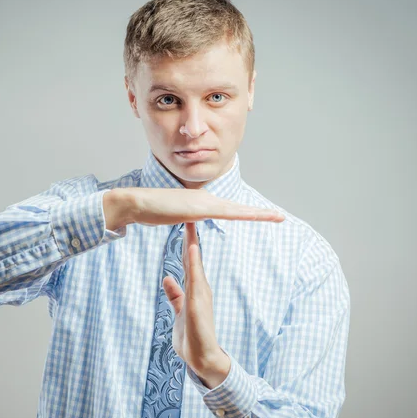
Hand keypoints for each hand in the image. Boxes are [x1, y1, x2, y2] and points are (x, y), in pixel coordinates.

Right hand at [127, 187, 284, 226]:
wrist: (136, 203)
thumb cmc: (150, 210)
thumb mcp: (171, 214)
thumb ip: (181, 215)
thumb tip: (184, 217)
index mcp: (201, 203)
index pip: (228, 210)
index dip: (245, 212)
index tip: (261, 216)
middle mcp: (206, 200)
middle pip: (238, 208)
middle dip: (259, 213)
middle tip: (280, 216)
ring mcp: (203, 203)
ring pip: (237, 209)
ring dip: (258, 214)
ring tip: (277, 216)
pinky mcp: (199, 208)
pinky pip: (226, 212)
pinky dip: (243, 213)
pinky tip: (256, 215)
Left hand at [163, 221, 226, 378]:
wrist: (202, 359)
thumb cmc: (192, 337)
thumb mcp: (180, 310)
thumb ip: (175, 295)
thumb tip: (167, 279)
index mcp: (195, 288)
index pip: (189, 259)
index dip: (185, 241)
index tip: (183, 222)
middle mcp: (200, 287)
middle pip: (193, 256)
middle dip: (190, 234)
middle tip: (189, 211)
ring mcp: (200, 294)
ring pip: (195, 263)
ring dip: (192, 243)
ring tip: (192, 222)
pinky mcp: (199, 303)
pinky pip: (195, 279)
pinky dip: (194, 263)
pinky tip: (192, 249)